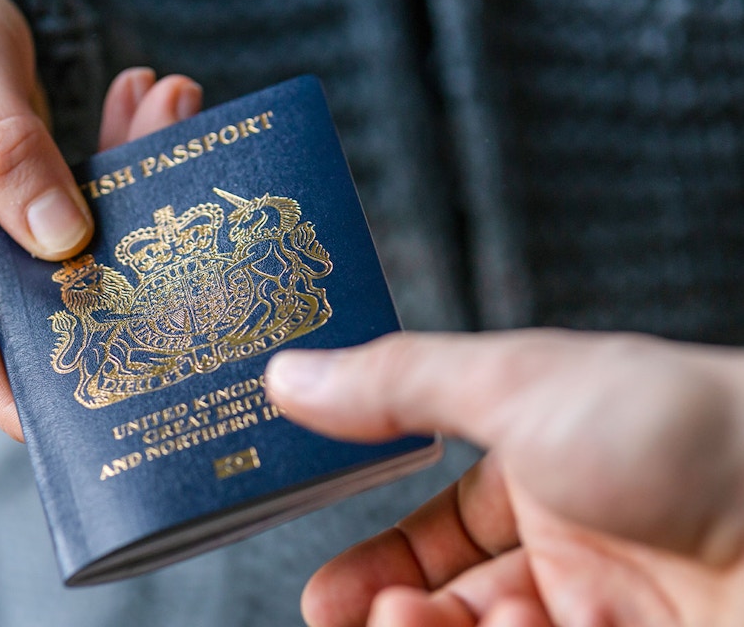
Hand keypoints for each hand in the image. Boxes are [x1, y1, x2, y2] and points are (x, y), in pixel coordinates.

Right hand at [0, 0, 200, 438]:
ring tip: (170, 106)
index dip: (22, 395)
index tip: (103, 415)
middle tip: (183, 192)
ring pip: (59, 264)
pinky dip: (108, 177)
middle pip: (28, 306)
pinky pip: (61, 227)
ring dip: (124, 200)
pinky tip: (148, 111)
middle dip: (115, 272)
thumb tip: (64, 241)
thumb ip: (6, 149)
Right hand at [265, 329, 743, 625]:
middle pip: (453, 604)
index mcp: (548, 471)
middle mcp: (576, 552)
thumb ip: (398, 384)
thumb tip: (291, 373)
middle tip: (353, 616)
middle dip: (393, 614)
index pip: (443, 531)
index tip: (326, 595)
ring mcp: (607, 614)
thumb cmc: (684, 430)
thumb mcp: (518, 384)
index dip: (381, 564)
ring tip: (413, 621)